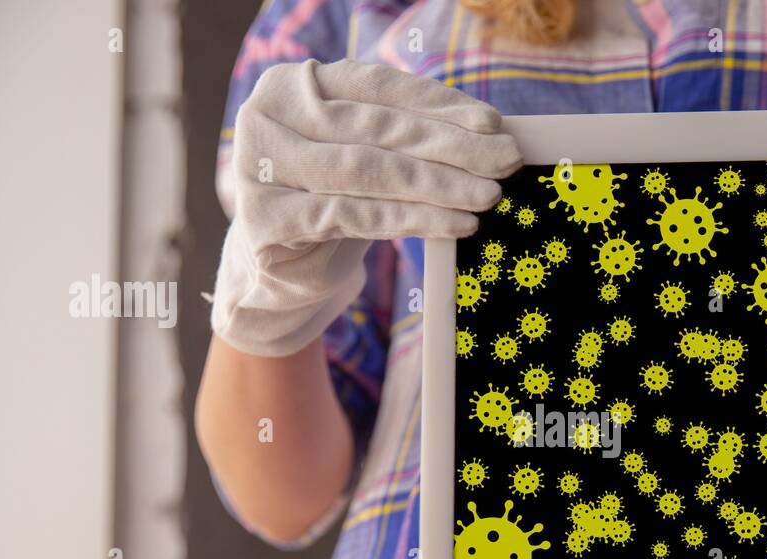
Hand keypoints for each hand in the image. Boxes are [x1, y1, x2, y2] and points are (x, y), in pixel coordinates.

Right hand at [211, 59, 521, 356]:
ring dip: (441, 184)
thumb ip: (400, 133)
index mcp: (293, 83)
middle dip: (452, 146)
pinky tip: (460, 225)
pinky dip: (416, 220)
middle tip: (506, 160)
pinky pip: (359, 217)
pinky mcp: (269, 220)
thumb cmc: (329, 200)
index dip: (440, 104)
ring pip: (371, 171)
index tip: (493, 124)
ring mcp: (261, 167)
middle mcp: (269, 115)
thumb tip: (488, 132)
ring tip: (489, 194)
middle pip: (380, 129)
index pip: (379, 87)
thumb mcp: (359, 153)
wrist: (273, 268)